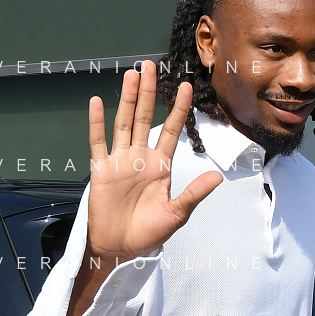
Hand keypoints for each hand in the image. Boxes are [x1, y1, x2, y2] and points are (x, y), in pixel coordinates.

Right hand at [65, 65, 221, 315]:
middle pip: (145, 118)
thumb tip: (217, 177)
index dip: (178, 109)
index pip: (171, 131)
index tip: (187, 86)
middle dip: (149, 93)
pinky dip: (97, 123)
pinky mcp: (100, 171)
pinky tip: (97, 102)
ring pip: (124, 123)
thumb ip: (194, 193)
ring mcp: (119, 162)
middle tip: (152, 65)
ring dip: (127, 100)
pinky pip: (98, 142)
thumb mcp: (176, 214)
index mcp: (160, 166)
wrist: (119, 250)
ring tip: (131, 75)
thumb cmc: (149, 234)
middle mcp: (140, 158)